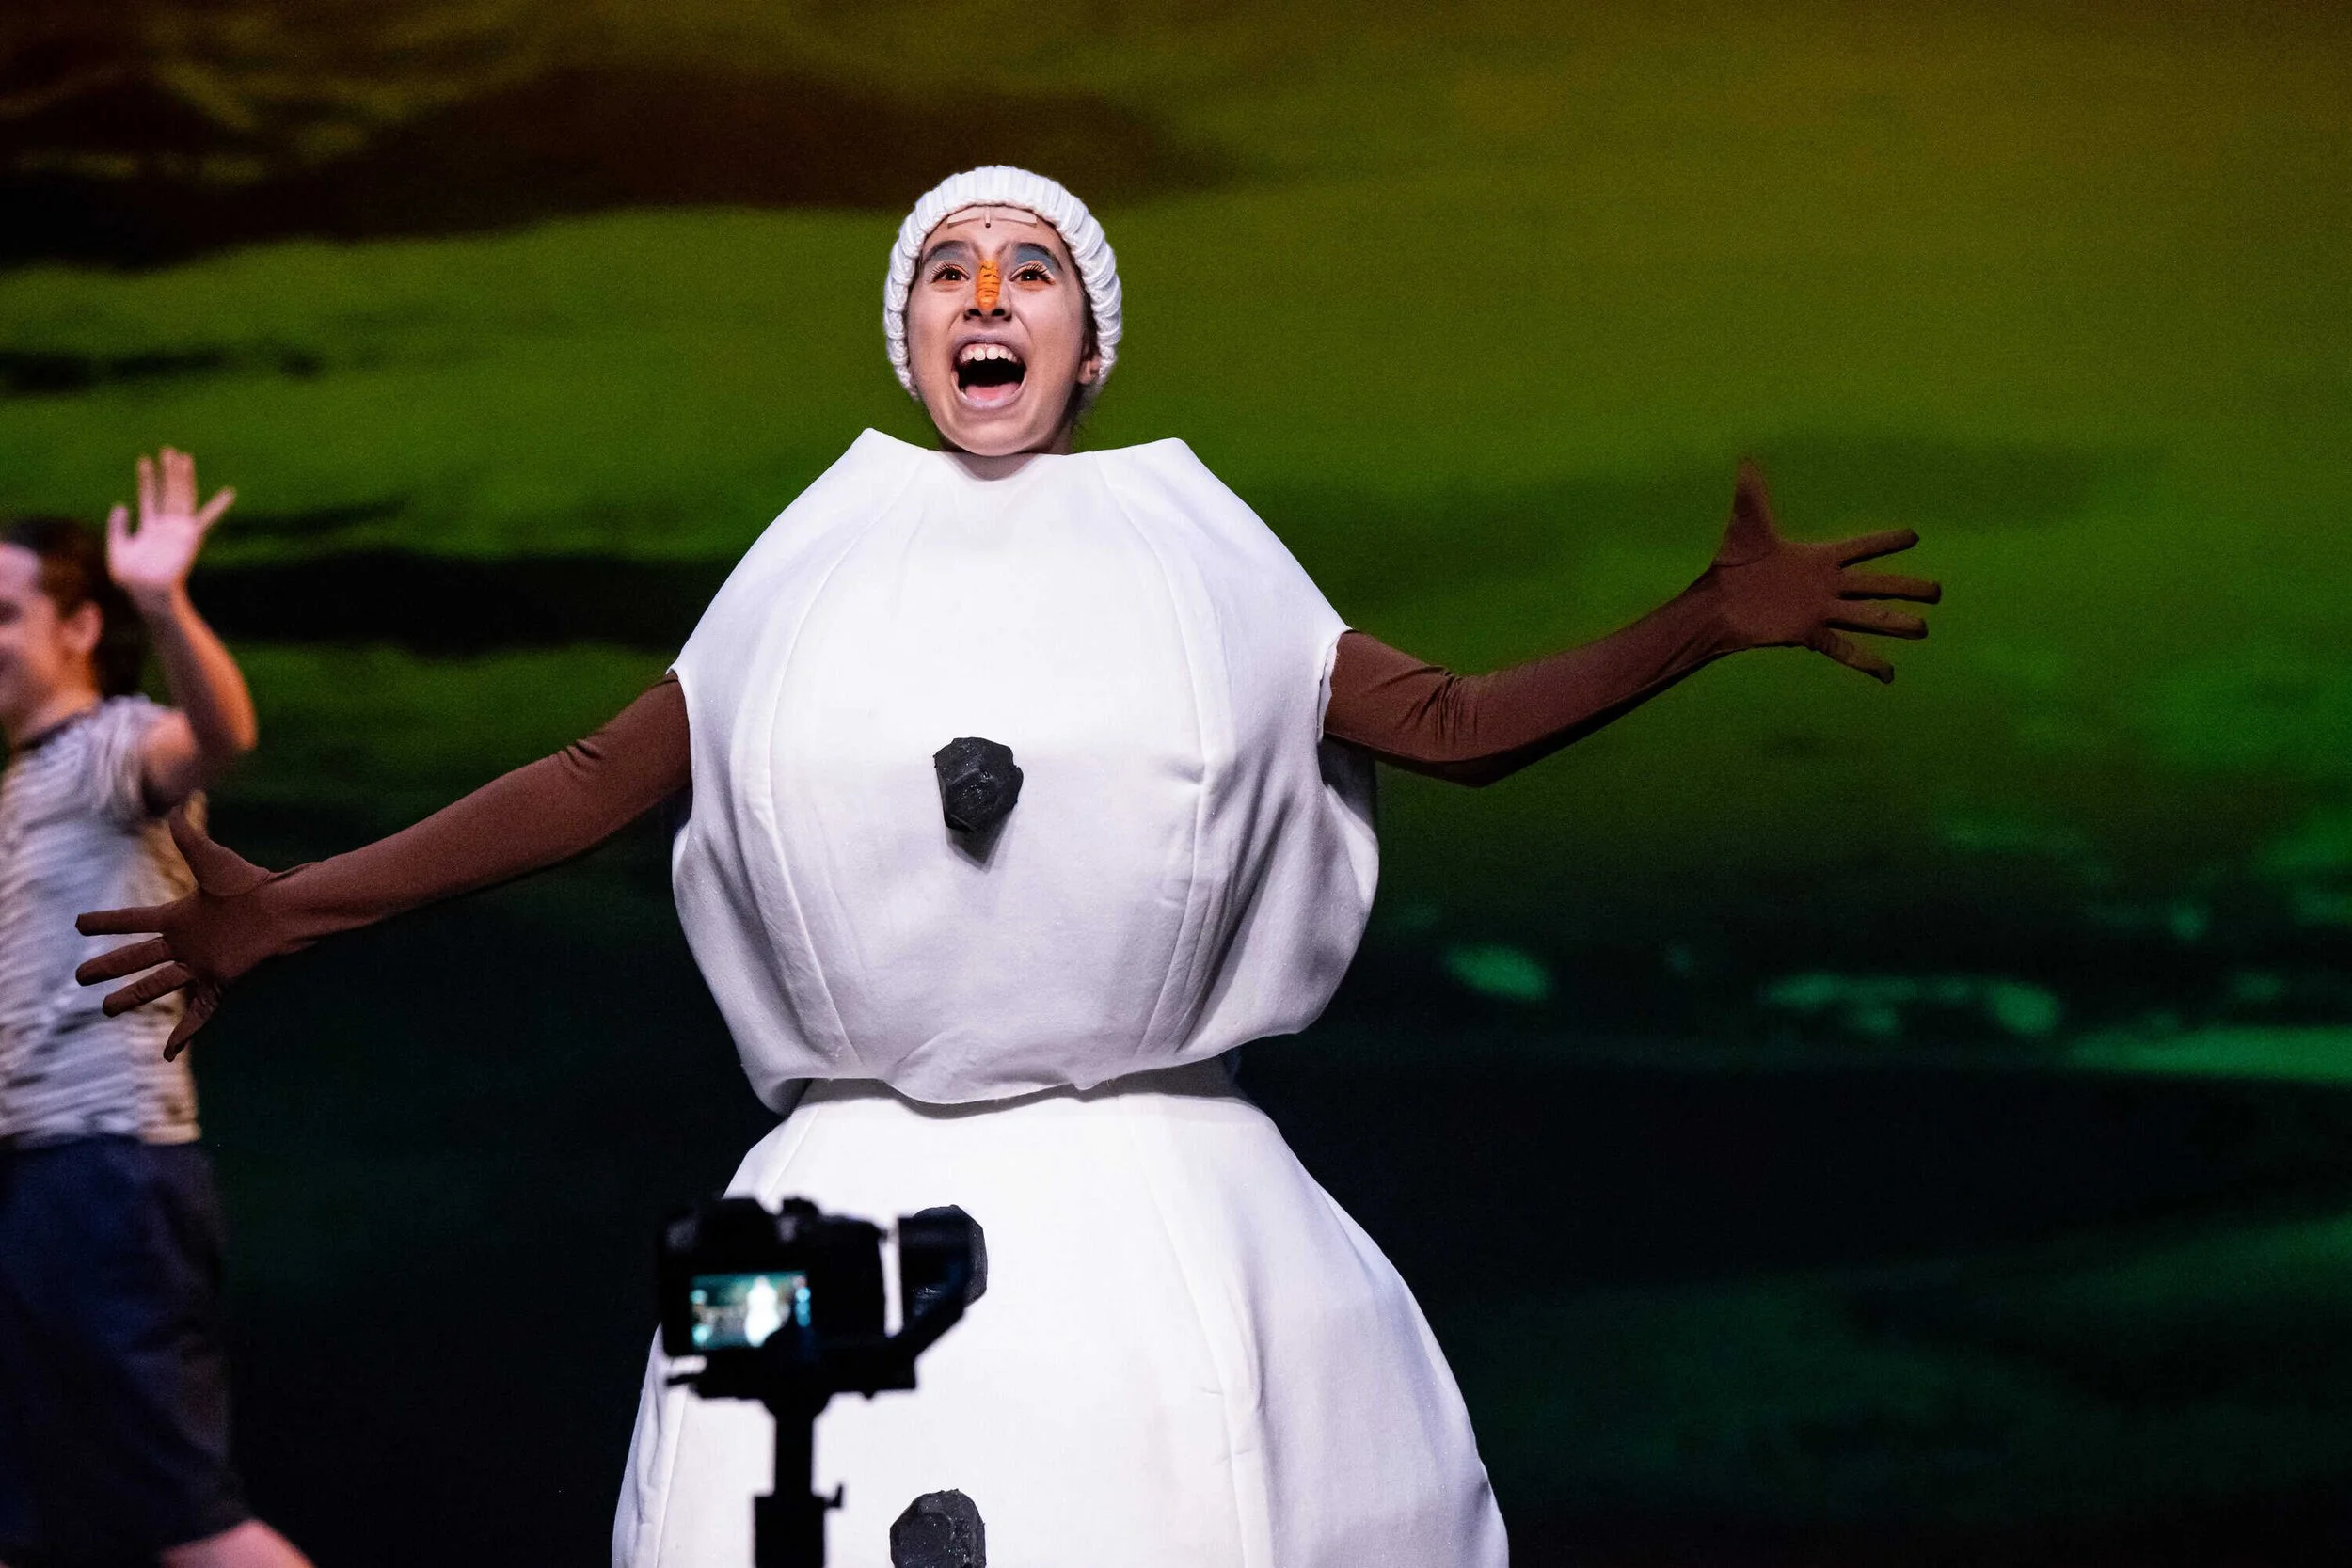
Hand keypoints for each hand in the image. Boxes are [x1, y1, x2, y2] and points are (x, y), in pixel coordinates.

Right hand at [76, 806, 280, 1058]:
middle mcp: (185, 943)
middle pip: (137, 957)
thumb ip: (189, 839)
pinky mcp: (220, 981)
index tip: (78, 923)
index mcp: (179, 916)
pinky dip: (184, 1033)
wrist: (283, 910)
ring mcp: (201, 964)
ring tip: (107, 1009)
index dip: (105, 922)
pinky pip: (198, 1012)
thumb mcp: (213, 861)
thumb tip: (173, 809)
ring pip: (158, 985)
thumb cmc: (251, 886)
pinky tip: (169, 1052)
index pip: (132, 920)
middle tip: (80, 975)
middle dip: (109, 966)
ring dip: (132, 997)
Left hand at [108, 447, 234, 615]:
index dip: (146, 479)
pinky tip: (229, 493)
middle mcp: (167, 525)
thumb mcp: (116, 548)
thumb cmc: (130, 578)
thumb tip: (121, 505)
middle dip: (168, 472)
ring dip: (183, 478)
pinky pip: (207, 518)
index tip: (145, 461)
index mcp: (150, 527)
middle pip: (168, 492)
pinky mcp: (190, 536)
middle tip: (168, 450)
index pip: (149, 497)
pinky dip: (219, 506)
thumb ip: (117, 526)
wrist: (145, 592)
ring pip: (182, 497)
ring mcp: (179, 530)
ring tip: (182, 457)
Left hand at [1699, 460, 1939, 682]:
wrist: (1717, 603)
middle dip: (1907, 587)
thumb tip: (1746, 458)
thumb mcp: (1746, 524)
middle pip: (1876, 585)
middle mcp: (1826, 585)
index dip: (1885, 542)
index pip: (1860, 547)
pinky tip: (1888, 675)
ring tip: (1923, 628)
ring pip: (1867, 616)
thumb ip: (1752, 493)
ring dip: (1895, 622)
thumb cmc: (1734, 564)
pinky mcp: (1808, 633)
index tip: (1914, 536)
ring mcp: (1820, 611)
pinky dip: (1866, 661)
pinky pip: (1843, 649)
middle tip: (1938, 591)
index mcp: (1819, 558)